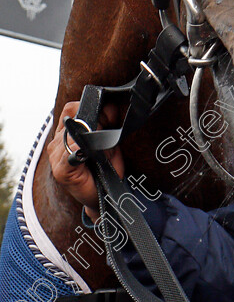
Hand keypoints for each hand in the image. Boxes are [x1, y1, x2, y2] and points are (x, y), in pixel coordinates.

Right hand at [48, 101, 124, 221]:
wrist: (105, 195)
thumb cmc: (104, 167)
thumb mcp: (108, 140)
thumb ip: (105, 121)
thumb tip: (110, 105)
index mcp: (66, 132)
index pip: (72, 108)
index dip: (91, 108)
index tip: (109, 116)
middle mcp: (57, 143)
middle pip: (74, 119)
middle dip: (96, 122)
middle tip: (108, 133)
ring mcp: (56, 157)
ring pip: (72, 134)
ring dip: (91, 138)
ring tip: (102, 149)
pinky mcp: (60, 171)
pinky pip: (67, 155)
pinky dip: (78, 152)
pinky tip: (86, 156)